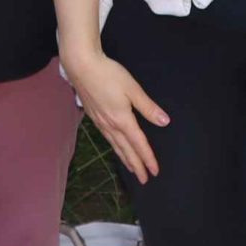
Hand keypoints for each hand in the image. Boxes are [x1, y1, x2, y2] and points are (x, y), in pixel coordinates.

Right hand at [63, 46, 167, 182]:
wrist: (81, 66)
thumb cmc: (108, 74)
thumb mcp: (132, 88)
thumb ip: (148, 107)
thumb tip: (164, 122)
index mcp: (122, 120)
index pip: (139, 144)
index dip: (148, 158)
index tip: (155, 171)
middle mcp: (111, 125)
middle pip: (126, 150)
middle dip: (136, 165)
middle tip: (144, 179)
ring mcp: (100, 122)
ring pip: (115, 146)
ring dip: (125, 159)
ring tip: (132, 168)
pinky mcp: (93, 116)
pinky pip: (107, 139)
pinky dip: (114, 148)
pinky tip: (115, 147)